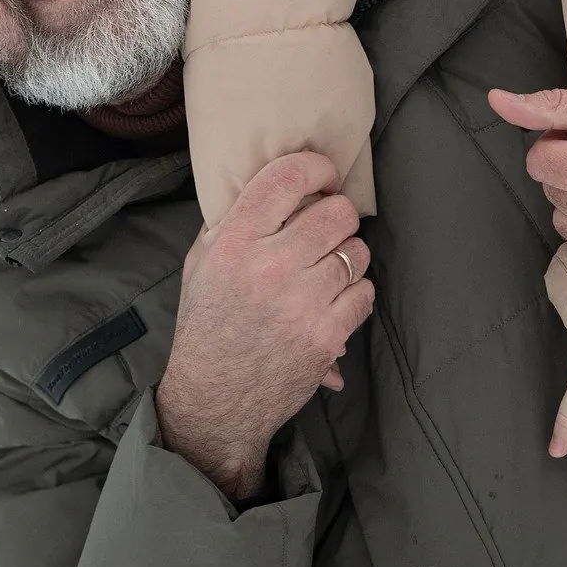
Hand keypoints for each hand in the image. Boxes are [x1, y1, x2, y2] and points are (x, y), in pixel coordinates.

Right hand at [155, 153, 373, 500]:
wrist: (215, 398)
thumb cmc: (208, 323)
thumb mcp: (201, 262)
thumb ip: (234, 220)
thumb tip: (282, 184)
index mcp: (233, 243)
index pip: (286, 178)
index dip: (316, 168)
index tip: (324, 177)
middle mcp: (268, 268)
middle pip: (336, 213)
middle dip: (338, 217)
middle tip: (327, 230)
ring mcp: (301, 304)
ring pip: (357, 252)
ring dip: (347, 257)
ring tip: (327, 270)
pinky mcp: (327, 336)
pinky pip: (365, 292)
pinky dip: (354, 295)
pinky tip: (332, 302)